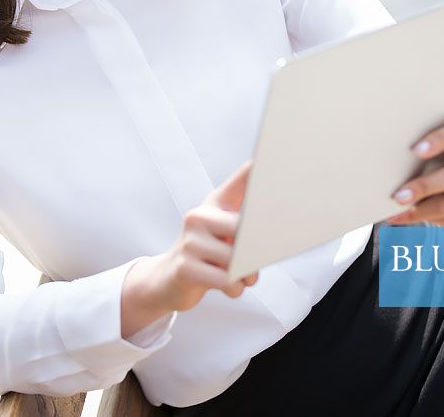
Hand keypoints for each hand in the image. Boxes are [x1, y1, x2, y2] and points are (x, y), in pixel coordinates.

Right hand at [128, 161, 259, 320]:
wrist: (168, 279)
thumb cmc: (206, 252)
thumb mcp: (223, 231)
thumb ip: (247, 223)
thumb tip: (275, 222)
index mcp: (214, 203)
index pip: (241, 180)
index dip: (257, 167)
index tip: (271, 154)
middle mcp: (199, 216)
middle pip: (245, 230)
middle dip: (256, 251)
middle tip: (255, 262)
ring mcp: (190, 241)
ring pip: (238, 260)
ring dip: (247, 276)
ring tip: (239, 277)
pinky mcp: (185, 268)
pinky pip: (227, 281)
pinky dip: (235, 289)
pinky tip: (226, 286)